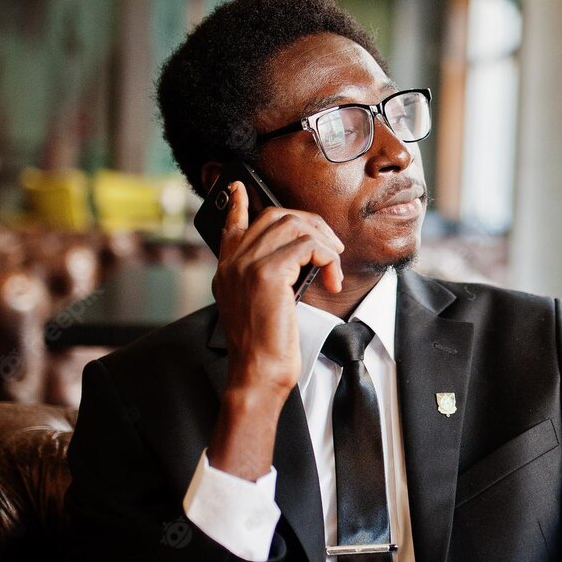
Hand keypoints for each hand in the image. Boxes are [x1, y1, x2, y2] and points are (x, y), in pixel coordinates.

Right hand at [207, 181, 343, 478]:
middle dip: (312, 226)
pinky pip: (308, 245)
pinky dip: (328, 257)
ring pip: (296, 226)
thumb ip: (266, 278)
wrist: (257, 374)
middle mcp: (233, 261)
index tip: (240, 187)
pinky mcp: (267, 274)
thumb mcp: (258, 305)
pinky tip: (331, 278)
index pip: (232, 224)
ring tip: (333, 267)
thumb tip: (297, 259)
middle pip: (277, 216)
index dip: (237, 203)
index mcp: (227, 268)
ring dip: (325, 243)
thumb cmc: (263, 347)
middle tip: (331, 249)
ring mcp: (247, 264)